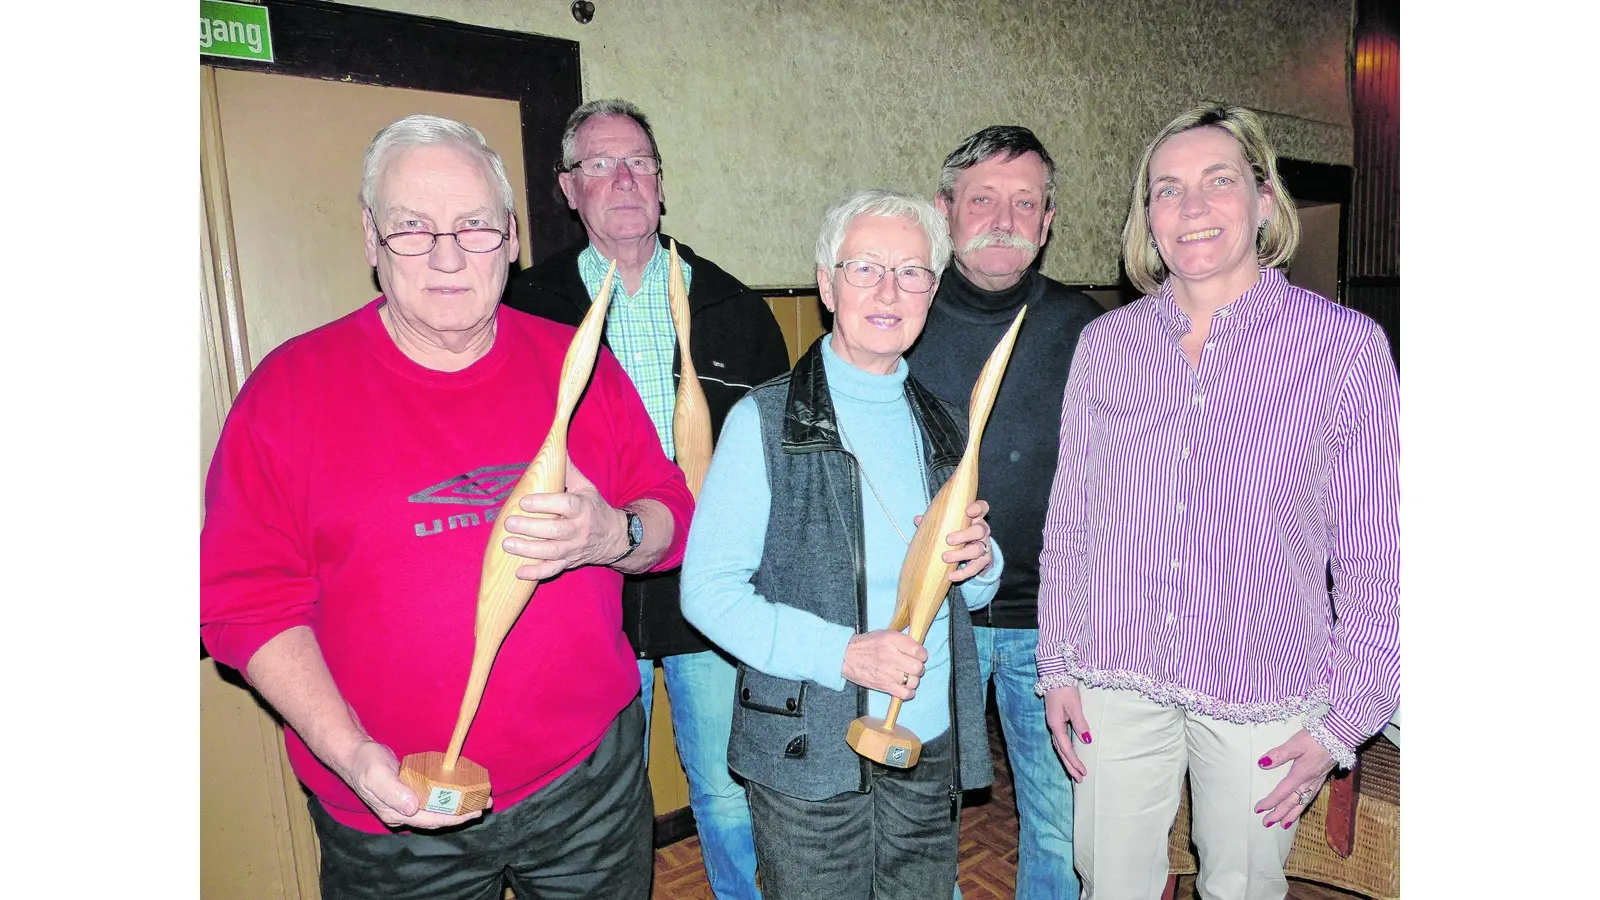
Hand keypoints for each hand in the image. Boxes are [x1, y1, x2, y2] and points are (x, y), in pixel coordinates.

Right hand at [336, 738, 488, 830]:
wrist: (354, 755)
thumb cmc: (365, 764)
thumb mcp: (377, 775)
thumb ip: (393, 792)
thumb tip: (413, 807)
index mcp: (395, 813)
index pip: (430, 820)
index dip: (453, 818)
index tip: (473, 812)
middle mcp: (402, 813)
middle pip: (437, 818)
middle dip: (461, 814)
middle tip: (485, 805)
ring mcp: (405, 805)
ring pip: (436, 810)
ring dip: (457, 806)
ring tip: (478, 799)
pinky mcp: (409, 794)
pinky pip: (432, 799)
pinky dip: (448, 797)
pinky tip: (460, 790)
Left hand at [499, 460, 626, 581]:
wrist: (615, 537)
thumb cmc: (595, 508)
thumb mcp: (586, 487)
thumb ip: (568, 471)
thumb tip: (555, 447)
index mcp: (582, 508)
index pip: (565, 505)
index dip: (544, 503)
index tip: (524, 501)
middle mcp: (578, 530)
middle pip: (554, 530)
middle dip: (531, 528)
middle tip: (509, 523)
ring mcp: (573, 548)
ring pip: (551, 552)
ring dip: (528, 550)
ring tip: (507, 544)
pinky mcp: (569, 562)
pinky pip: (552, 570)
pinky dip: (536, 573)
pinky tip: (518, 572)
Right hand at [842, 630, 928, 699]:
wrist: (846, 656)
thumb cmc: (867, 644)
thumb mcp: (885, 634)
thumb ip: (902, 640)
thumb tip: (919, 647)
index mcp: (892, 640)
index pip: (918, 650)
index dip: (922, 654)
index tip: (919, 655)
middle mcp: (891, 656)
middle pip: (918, 668)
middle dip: (919, 668)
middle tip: (913, 666)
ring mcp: (887, 673)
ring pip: (913, 681)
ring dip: (914, 680)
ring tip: (908, 677)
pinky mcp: (884, 686)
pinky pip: (905, 694)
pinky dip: (909, 692)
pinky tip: (905, 687)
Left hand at [911, 499, 992, 582]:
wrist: (974, 555)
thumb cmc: (957, 533)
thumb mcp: (949, 525)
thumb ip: (936, 520)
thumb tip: (918, 519)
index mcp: (975, 518)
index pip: (982, 508)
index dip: (977, 508)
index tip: (967, 511)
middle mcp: (982, 531)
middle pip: (980, 530)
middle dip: (964, 535)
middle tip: (948, 540)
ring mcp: (985, 546)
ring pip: (977, 549)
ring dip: (961, 554)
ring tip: (945, 557)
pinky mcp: (984, 562)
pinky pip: (975, 568)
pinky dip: (963, 573)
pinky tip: (951, 576)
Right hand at [1043, 684, 1089, 781]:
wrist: (1054, 674)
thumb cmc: (1064, 688)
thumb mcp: (1074, 705)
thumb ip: (1080, 723)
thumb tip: (1087, 741)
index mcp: (1055, 725)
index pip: (1066, 748)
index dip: (1074, 761)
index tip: (1083, 772)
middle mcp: (1053, 726)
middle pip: (1061, 751)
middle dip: (1070, 766)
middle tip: (1080, 779)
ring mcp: (1054, 723)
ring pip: (1060, 747)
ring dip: (1068, 760)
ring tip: (1076, 772)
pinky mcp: (1057, 719)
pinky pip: (1061, 740)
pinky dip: (1066, 750)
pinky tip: (1071, 754)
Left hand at [1253, 728, 1336, 827]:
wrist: (1340, 736)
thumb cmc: (1316, 738)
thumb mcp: (1295, 744)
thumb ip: (1279, 755)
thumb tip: (1262, 764)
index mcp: (1300, 775)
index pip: (1281, 792)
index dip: (1269, 802)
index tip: (1258, 809)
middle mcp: (1308, 782)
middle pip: (1291, 802)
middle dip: (1279, 814)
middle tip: (1267, 823)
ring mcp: (1316, 781)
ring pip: (1302, 803)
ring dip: (1292, 814)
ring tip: (1283, 825)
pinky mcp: (1322, 778)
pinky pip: (1310, 797)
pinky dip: (1303, 806)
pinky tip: (1301, 807)